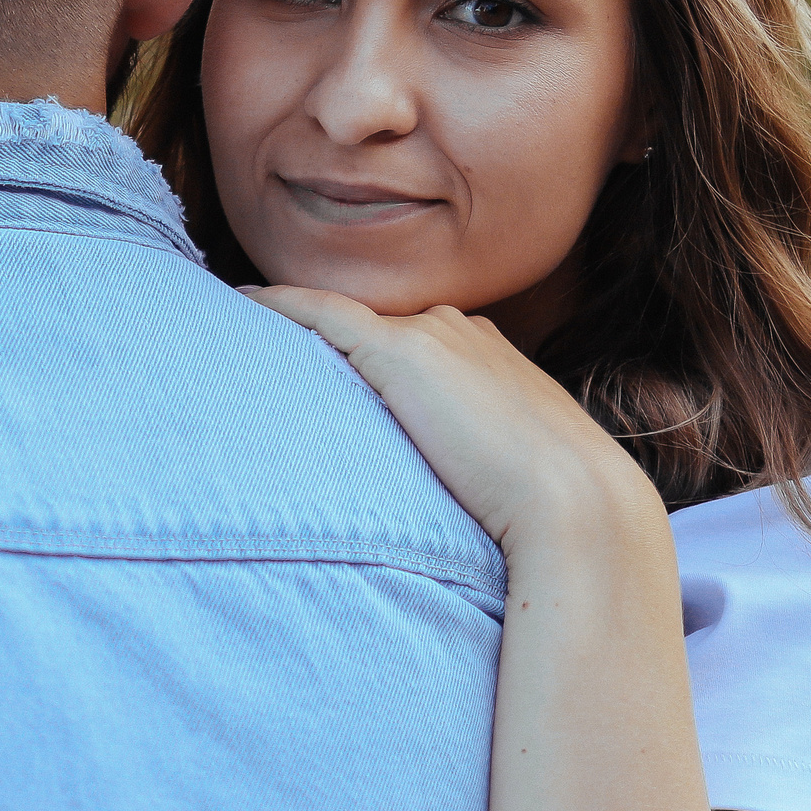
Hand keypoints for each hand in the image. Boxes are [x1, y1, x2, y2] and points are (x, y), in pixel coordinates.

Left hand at [239, 285, 662, 552]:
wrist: (573, 505)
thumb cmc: (551, 510)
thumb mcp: (510, 472)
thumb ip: (473, 459)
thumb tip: (453, 494)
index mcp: (488, 354)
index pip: (414, 341)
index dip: (368, 351)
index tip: (325, 363)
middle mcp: (458, 330)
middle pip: (375, 323)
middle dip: (326, 334)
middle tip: (260, 346)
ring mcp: (430, 335)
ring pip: (344, 316)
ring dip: (293, 319)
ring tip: (236, 326)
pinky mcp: (400, 351)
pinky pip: (320, 313)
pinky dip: (279, 303)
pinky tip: (238, 299)